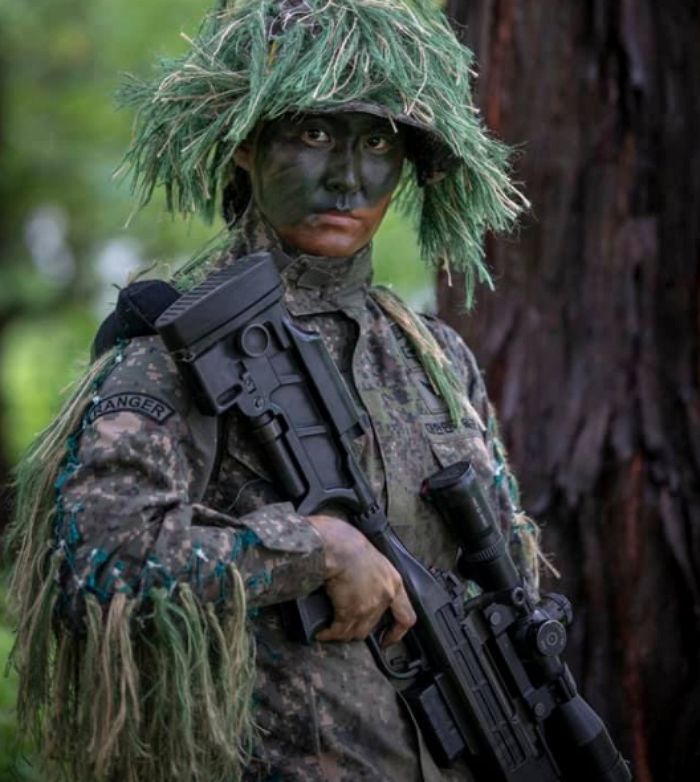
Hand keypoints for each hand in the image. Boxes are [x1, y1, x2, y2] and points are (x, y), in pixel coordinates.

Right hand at [307, 514, 415, 643]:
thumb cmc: (347, 540)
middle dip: (357, 629)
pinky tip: (321, 631)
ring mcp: (369, 606)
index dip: (397, 632)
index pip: (405, 616)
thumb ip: (370, 573)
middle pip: (373, 625)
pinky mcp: (350, 612)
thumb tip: (358, 581)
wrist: (336, 544)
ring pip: (356, 632)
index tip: (387, 639)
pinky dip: (328, 633)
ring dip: (342, 633)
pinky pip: (338, 631)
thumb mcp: (369, 554)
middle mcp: (385, 596)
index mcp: (393, 580)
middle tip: (344, 629)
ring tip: (329, 630)